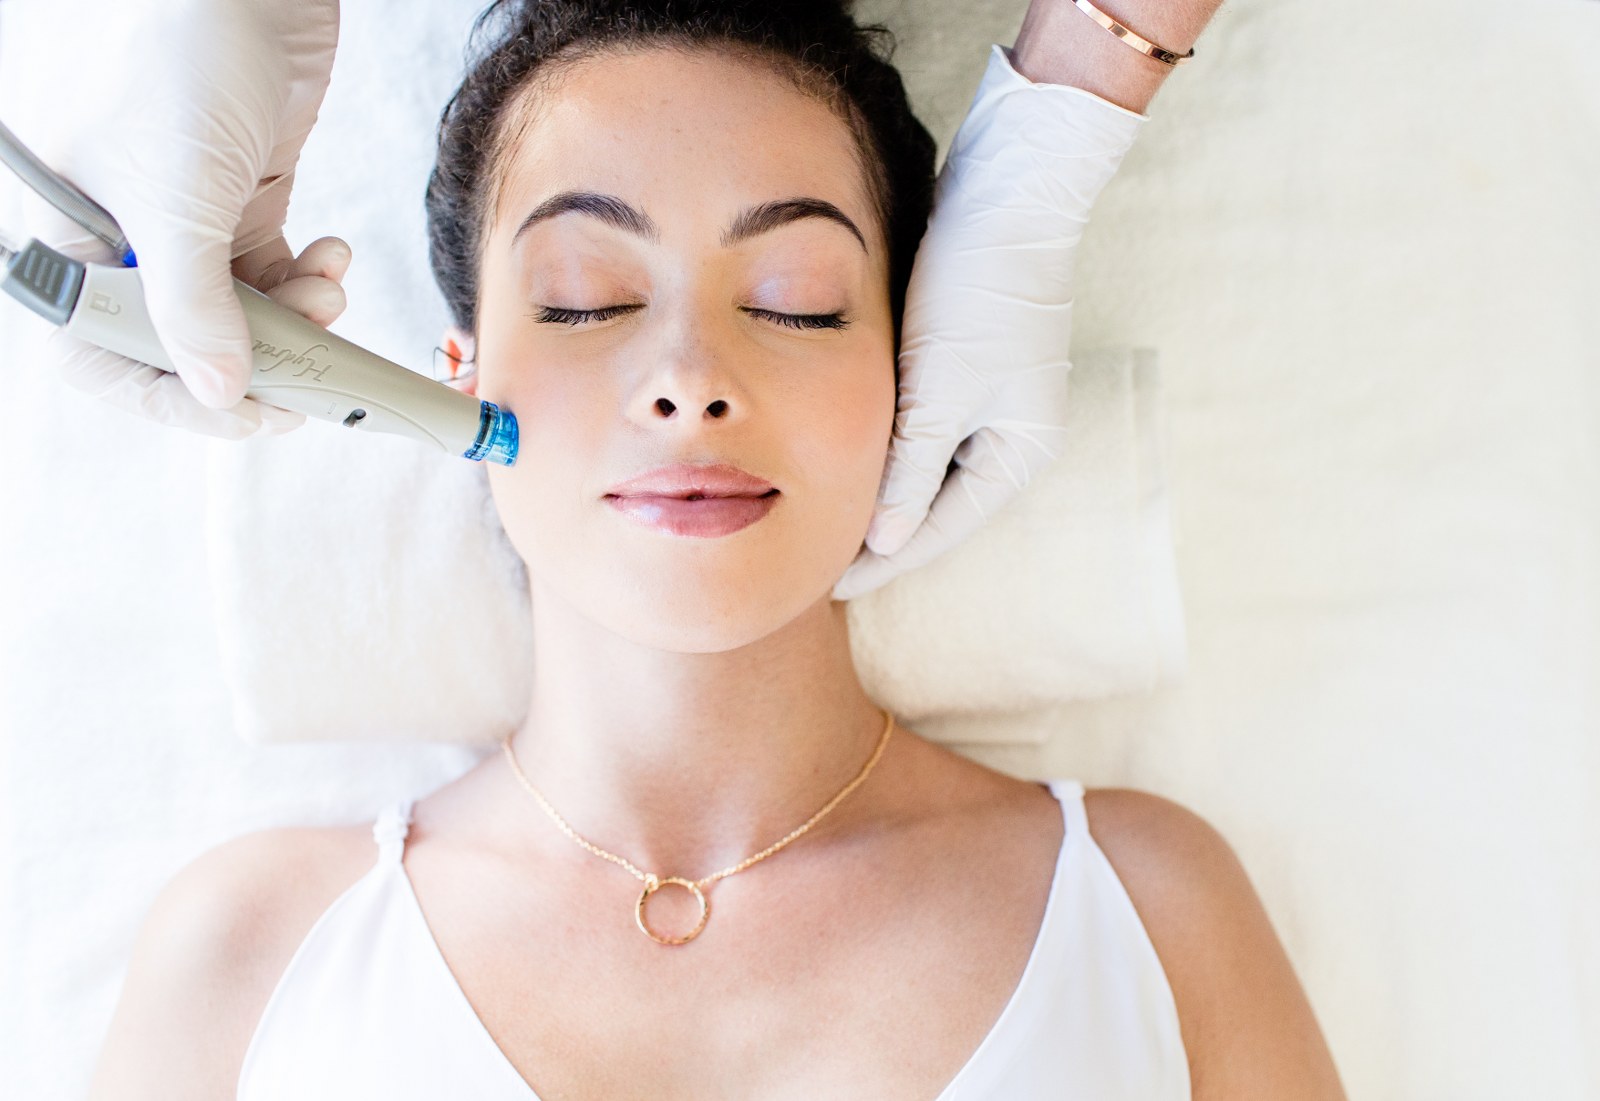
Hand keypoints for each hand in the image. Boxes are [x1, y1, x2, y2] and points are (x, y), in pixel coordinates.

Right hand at [34, 0, 339, 435]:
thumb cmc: (183, 68)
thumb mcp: (177, 202)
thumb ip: (194, 309)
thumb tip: (219, 394)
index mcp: (72, 242)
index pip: (104, 355)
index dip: (173, 400)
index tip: (249, 414)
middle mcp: (125, 241)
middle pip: (184, 344)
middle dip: (255, 362)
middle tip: (312, 381)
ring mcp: (188, 225)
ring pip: (243, 315)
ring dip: (296, 320)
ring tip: (327, 290)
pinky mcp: (242, 204)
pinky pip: (276, 274)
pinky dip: (311, 278)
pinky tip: (333, 253)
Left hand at [831, 46, 1145, 600]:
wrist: (1008, 189)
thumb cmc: (981, 287)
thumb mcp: (940, 388)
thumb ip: (911, 471)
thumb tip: (885, 542)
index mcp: (1020, 453)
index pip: (939, 529)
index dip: (882, 561)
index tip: (827, 587)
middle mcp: (1011, 436)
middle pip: (933, 506)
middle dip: (877, 533)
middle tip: (810, 561)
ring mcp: (991, 401)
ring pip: (923, 468)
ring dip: (876, 491)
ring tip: (817, 518)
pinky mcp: (966, 366)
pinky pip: (919, 428)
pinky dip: (882, 447)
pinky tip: (838, 458)